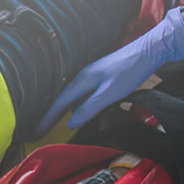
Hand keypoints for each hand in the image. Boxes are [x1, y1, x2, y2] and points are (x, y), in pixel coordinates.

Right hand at [35, 7, 183, 134]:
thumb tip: (70, 124)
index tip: (35, 132)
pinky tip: (77, 113)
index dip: (46, 119)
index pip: (58, 104)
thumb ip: (89, 109)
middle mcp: (82, 78)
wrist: (148, 51)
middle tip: (39, 131)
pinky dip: (74, 106)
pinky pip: (80, 95)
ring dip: (61, 112)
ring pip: (71, 98)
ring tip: (52, 125)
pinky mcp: (99, 78)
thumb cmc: (129, 71)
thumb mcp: (109, 94)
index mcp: (81, 81)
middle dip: (49, 116)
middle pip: (61, 100)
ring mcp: (90, 77)